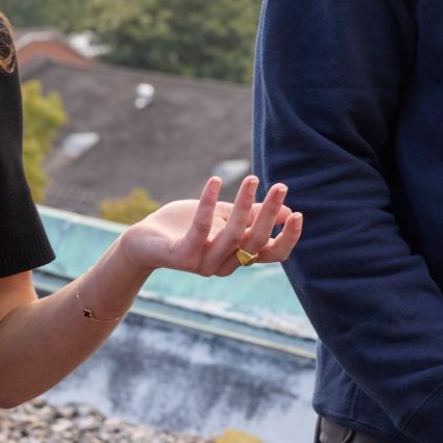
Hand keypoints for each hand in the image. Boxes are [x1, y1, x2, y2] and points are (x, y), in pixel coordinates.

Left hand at [118, 176, 301, 276]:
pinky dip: (209, 203)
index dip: (287, 238)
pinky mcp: (182, 256)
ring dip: (244, 205)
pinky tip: (215, 181)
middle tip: (281, 187)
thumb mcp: (225, 217)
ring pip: (233, 235)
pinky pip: (200, 228)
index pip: (272, 254)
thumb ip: (252, 216)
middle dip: (270, 214)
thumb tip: (288, 210)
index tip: (298, 214)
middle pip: (255, 242)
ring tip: (251, 178)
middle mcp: (225, 263)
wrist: (144, 240)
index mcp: (238, 255)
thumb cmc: (185, 226)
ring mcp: (204, 262)